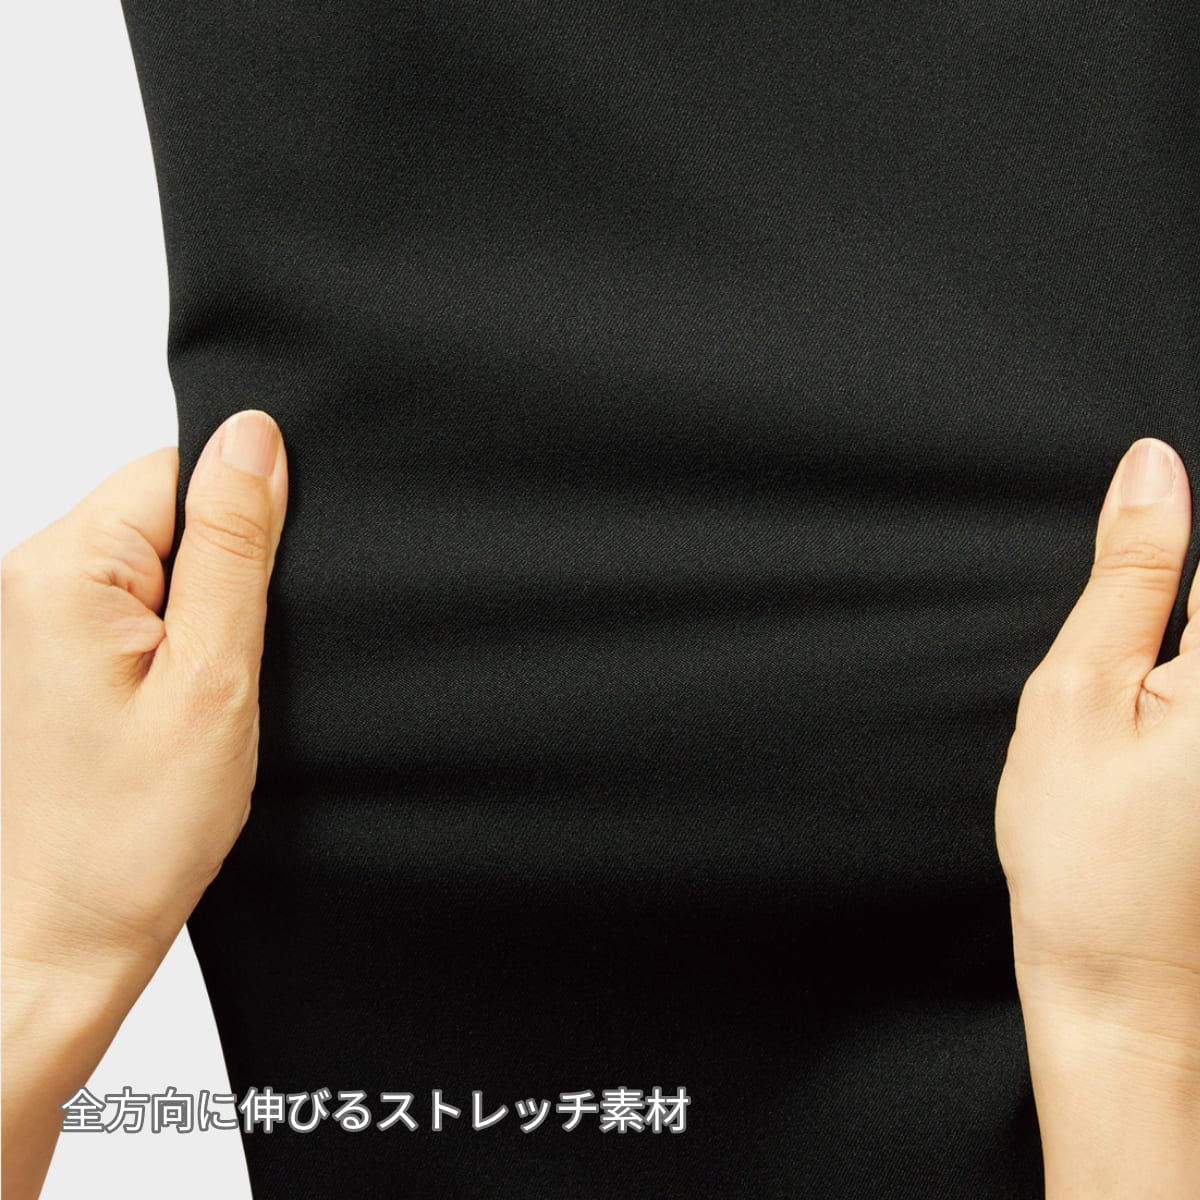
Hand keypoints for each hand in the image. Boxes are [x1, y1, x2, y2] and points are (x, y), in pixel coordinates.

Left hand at [2, 409, 287, 1198]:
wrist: (62, 934)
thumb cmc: (131, 833)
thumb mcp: (213, 679)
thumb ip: (236, 549)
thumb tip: (256, 438)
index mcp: (64, 570)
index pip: (179, 470)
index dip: (243, 526)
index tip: (251, 611)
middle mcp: (30, 580)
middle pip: (167, 511)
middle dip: (222, 576)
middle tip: (222, 669)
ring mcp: (34, 617)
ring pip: (160, 562)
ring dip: (200, 616)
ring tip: (193, 697)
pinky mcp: (50, 653)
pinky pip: (137, 607)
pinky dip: (175, 646)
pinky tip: (173, 706)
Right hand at [995, 436, 1199, 1195]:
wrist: (1127, 991)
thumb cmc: (1087, 856)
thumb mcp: (1078, 693)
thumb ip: (1128, 575)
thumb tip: (1152, 468)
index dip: (1173, 537)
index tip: (1135, 627)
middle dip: (1167, 616)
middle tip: (1128, 698)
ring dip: (1169, 648)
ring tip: (1139, 744)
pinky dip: (1179, 684)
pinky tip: (1159, 731)